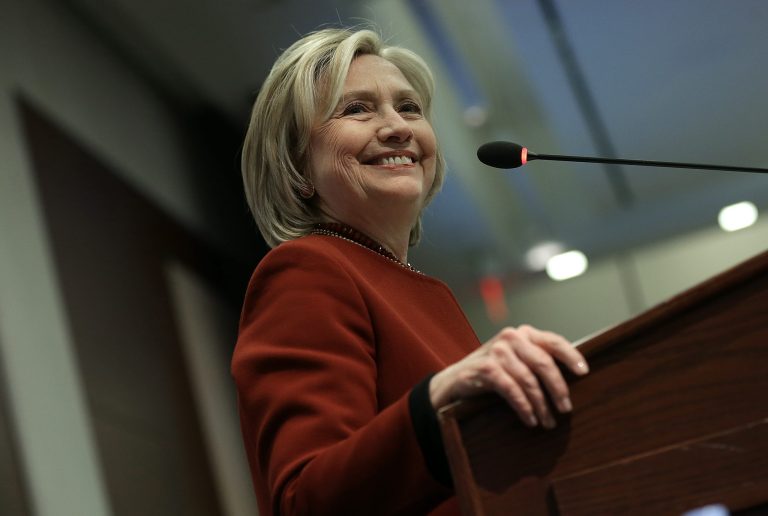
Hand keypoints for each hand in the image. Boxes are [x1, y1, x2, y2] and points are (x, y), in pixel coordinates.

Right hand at [429, 325, 588, 428]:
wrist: (455, 380)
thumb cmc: (492, 373)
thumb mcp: (516, 360)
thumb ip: (537, 361)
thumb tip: (572, 379)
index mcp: (523, 333)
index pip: (553, 341)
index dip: (571, 356)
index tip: (584, 372)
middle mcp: (511, 337)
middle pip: (543, 363)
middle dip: (558, 388)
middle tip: (566, 409)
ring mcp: (497, 352)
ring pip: (528, 380)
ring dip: (541, 405)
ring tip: (548, 422)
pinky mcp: (485, 368)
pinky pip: (512, 390)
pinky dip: (524, 407)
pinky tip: (530, 419)